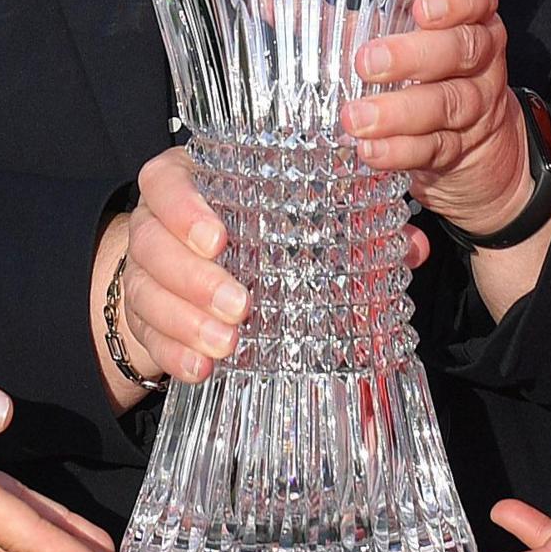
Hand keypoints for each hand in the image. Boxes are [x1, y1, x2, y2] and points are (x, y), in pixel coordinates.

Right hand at [106, 143, 433, 399]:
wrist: (197, 261)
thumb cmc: (257, 227)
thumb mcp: (292, 214)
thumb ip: (348, 222)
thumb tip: (411, 246)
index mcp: (188, 182)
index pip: (165, 182)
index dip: (184, 209)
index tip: (219, 239)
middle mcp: (155, 223)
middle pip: (152, 244)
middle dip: (193, 278)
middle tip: (239, 306)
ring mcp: (142, 270)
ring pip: (144, 291)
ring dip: (184, 321)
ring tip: (226, 344)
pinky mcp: (139, 315)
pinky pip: (146, 334)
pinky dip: (172, 354)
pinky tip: (202, 369)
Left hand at [346, 0, 529, 238]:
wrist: (470, 148)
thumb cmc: (412, 74)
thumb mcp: (375, 38)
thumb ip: (324, 15)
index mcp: (464, 18)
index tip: (420, 8)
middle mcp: (478, 58)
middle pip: (461, 49)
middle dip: (413, 56)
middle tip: (366, 63)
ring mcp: (475, 106)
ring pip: (448, 102)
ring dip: (400, 111)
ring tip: (355, 119)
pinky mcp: (459, 149)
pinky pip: (434, 148)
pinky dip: (400, 150)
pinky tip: (369, 151)